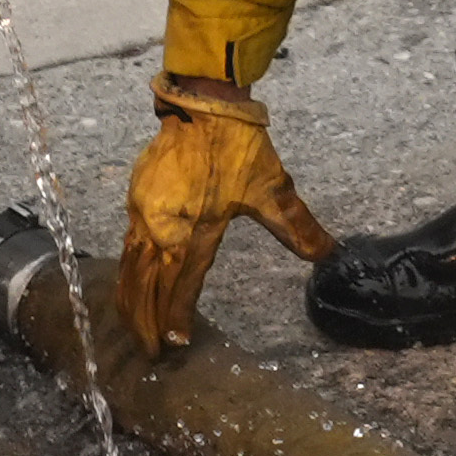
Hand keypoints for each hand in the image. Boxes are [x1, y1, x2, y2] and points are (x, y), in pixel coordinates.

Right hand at [116, 76, 332, 349]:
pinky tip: (127, 286)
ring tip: (133, 331)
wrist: (202, 102)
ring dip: (131, 303)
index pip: (182, 286)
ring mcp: (142, 213)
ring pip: (130, 269)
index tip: (176, 344)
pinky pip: (125, 246)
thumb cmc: (237, 146)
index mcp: (194, 231)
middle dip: (146, 323)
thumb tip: (330, 254)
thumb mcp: (272, 188)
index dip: (177, 317)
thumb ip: (297, 227)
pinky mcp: (135, 199)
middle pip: (147, 287)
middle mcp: (161, 228)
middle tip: (150, 353)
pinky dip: (125, 273)